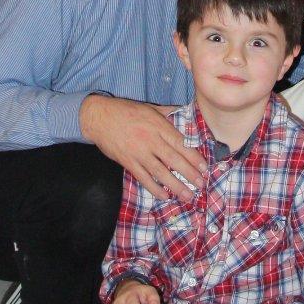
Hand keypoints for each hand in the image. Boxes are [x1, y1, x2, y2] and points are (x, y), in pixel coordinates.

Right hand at [80, 94, 204, 201]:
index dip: (193, 156)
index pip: (180, 143)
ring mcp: (139, 153)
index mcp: (158, 126)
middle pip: (174, 159)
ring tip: (188, 195)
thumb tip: (184, 112)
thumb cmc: (126, 111)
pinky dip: (154, 188)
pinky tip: (164, 196)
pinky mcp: (128, 162)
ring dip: (175, 185)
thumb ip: (168, 112)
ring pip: (161, 172)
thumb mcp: (149, 108)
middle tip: (201, 184)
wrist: (99, 117)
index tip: (204, 167)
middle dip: (189, 173)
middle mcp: (150, 140)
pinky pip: (143, 178)